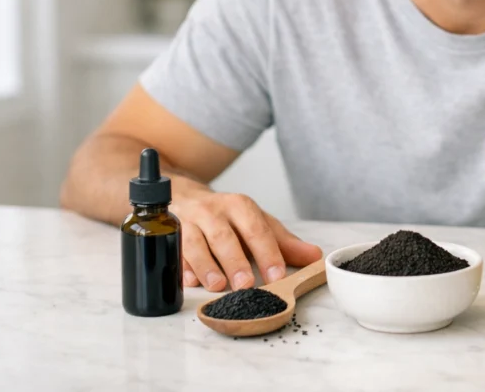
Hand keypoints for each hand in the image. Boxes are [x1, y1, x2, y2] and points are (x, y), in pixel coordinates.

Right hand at [170, 190, 321, 291]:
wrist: (187, 197)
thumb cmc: (228, 217)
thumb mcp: (258, 224)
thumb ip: (284, 243)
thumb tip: (315, 257)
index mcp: (240, 207)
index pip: (256, 229)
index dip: (267, 253)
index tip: (276, 276)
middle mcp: (214, 212)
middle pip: (224, 237)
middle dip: (235, 261)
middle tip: (245, 285)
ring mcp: (189, 222)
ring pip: (195, 243)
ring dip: (206, 266)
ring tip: (217, 286)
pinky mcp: (170, 236)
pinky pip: (174, 252)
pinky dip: (181, 268)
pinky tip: (189, 282)